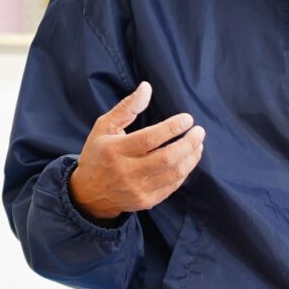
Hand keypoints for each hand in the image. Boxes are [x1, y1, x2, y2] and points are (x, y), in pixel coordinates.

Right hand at [67, 82, 204, 220]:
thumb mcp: (105, 127)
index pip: (149, 139)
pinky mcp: (146, 201)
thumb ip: (127, 107)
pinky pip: (173, 186)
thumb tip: (147, 87)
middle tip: (199, 131)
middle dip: (189, 143)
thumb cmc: (99, 154)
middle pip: (167, 158)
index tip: (187, 119)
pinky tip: (188, 159)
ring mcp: (138, 189)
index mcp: (115, 150)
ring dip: (191, 157)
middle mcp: (127, 172)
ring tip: (198, 144)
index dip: (172, 128)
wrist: (89, 194)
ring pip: (174, 174)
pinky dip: (184, 171)